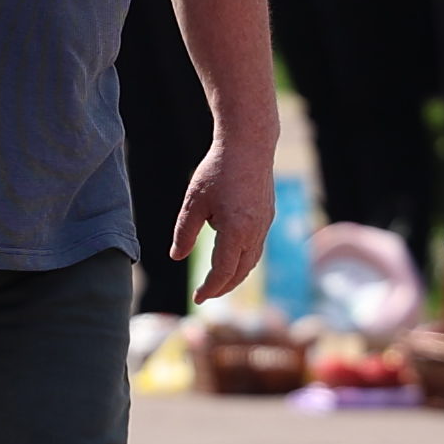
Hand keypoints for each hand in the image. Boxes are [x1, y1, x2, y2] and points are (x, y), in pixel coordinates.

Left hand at [173, 138, 278, 306]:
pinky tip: (231, 257)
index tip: (196, 298)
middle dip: (222, 288)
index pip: (223, 272)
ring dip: (235, 276)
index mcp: (236, 232)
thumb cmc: (217, 170)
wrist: (249, 145)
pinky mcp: (267, 216)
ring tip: (217, 282)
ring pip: (251, 261)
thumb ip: (184, 233)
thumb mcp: (193, 202)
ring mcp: (265, 224)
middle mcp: (255, 232)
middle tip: (204, 295)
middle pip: (240, 272)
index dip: (209, 289)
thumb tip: (176, 256)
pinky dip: (243, 260)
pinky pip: (257, 247)